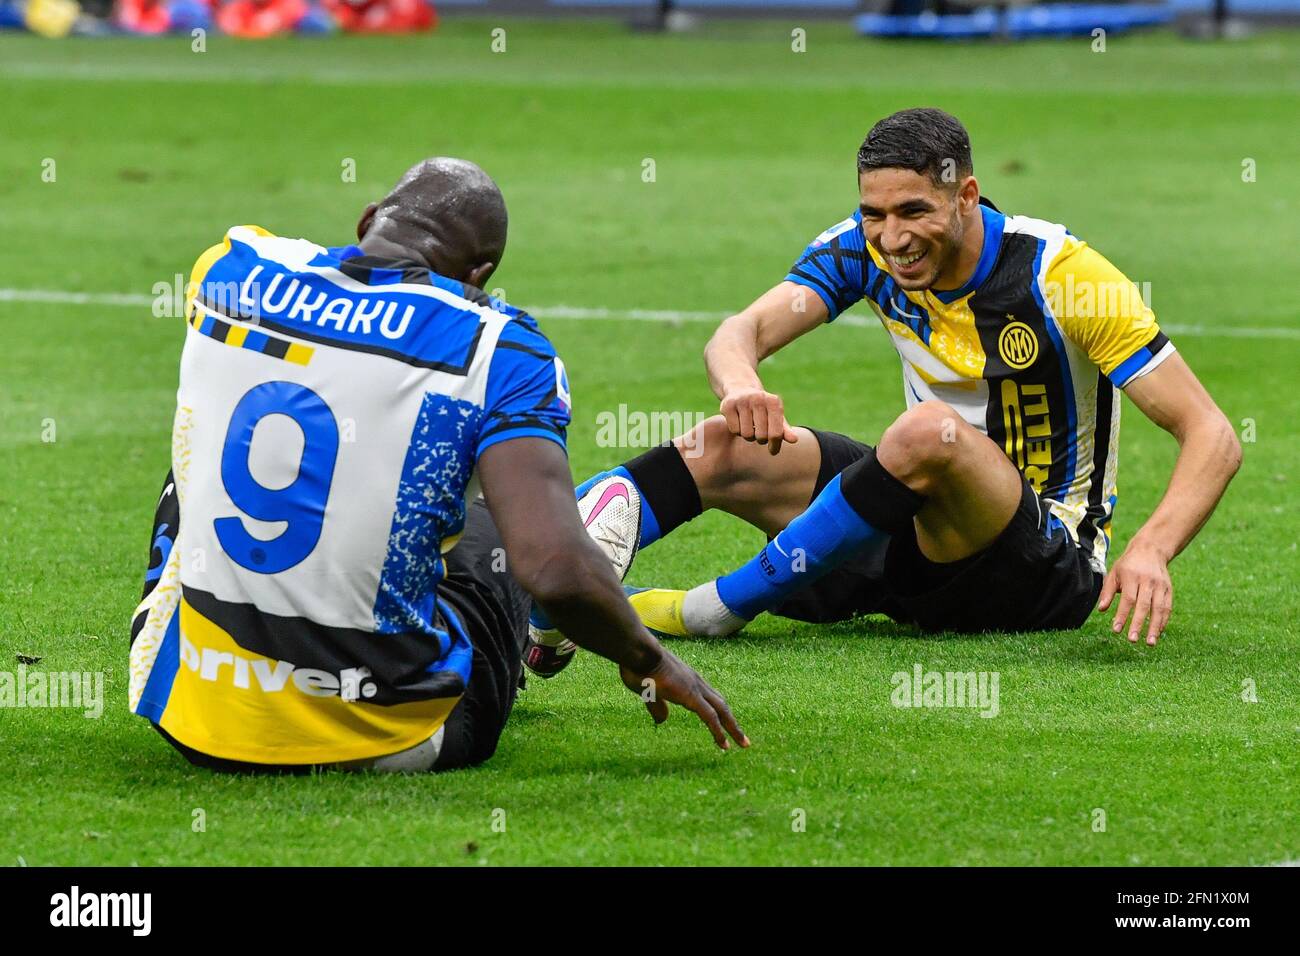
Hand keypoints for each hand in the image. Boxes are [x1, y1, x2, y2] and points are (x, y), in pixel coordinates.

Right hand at [620, 649, 749, 750]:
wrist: (639, 653)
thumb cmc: (638, 667)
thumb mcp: (647, 692)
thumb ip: (658, 706)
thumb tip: (663, 720)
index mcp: (687, 680)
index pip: (709, 698)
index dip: (717, 713)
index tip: (724, 726)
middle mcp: (696, 682)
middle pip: (721, 704)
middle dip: (733, 722)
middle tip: (743, 740)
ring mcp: (695, 688)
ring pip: (721, 710)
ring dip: (733, 728)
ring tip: (743, 744)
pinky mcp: (690, 696)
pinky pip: (710, 716)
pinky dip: (719, 731)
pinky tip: (724, 744)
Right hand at [720, 387, 797, 454]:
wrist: (741, 390)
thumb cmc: (763, 409)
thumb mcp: (776, 417)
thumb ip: (784, 430)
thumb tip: (794, 440)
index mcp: (773, 401)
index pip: (776, 433)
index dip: (775, 445)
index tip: (773, 450)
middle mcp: (758, 398)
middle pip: (761, 436)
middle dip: (761, 439)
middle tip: (759, 434)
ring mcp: (742, 400)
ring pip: (746, 434)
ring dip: (748, 436)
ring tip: (750, 427)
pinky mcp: (728, 404)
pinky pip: (734, 430)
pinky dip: (737, 431)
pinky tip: (739, 423)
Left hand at [1097, 540, 1172, 645]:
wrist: (1151, 549)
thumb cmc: (1128, 564)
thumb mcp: (1114, 573)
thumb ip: (1107, 592)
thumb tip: (1101, 610)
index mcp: (1132, 577)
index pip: (1127, 599)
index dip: (1122, 615)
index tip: (1116, 630)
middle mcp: (1148, 581)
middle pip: (1144, 606)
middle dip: (1138, 624)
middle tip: (1132, 640)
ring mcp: (1160, 586)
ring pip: (1159, 609)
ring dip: (1155, 627)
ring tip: (1149, 643)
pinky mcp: (1169, 589)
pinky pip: (1167, 607)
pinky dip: (1163, 621)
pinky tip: (1158, 632)